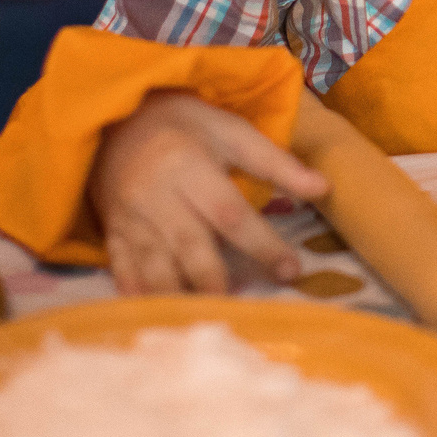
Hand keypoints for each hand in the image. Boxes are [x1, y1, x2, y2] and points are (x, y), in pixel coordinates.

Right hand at [90, 90, 331, 294]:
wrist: (117, 119)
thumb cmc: (184, 126)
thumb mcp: (231, 131)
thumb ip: (276, 162)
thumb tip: (324, 188)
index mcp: (188, 167)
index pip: (229, 213)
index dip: (262, 244)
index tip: (292, 270)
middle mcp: (156, 197)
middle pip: (190, 247)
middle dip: (219, 281)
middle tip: (249, 306)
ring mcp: (130, 219)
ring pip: (155, 268)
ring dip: (182, 296)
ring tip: (210, 316)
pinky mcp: (113, 235)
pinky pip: (124, 273)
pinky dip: (141, 298)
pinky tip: (161, 316)